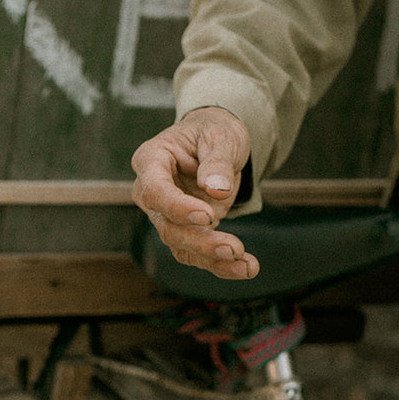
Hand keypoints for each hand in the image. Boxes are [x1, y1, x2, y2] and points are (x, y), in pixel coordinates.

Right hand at [131, 106, 259, 280]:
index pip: (155, 191)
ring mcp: (166, 215)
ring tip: (247, 266)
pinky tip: (247, 267)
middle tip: (234, 248)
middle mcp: (151, 192)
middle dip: (200, 241)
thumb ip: (217, 161)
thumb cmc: (212, 132)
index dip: (178, 207)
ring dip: (213, 259)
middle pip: (167, 226)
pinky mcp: (184, 230)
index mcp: (151, 161)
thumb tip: (216, 189)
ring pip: (180, 246)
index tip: (208, 215)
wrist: (215, 143)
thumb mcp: (221, 136)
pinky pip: (196, 253)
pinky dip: (221, 264)